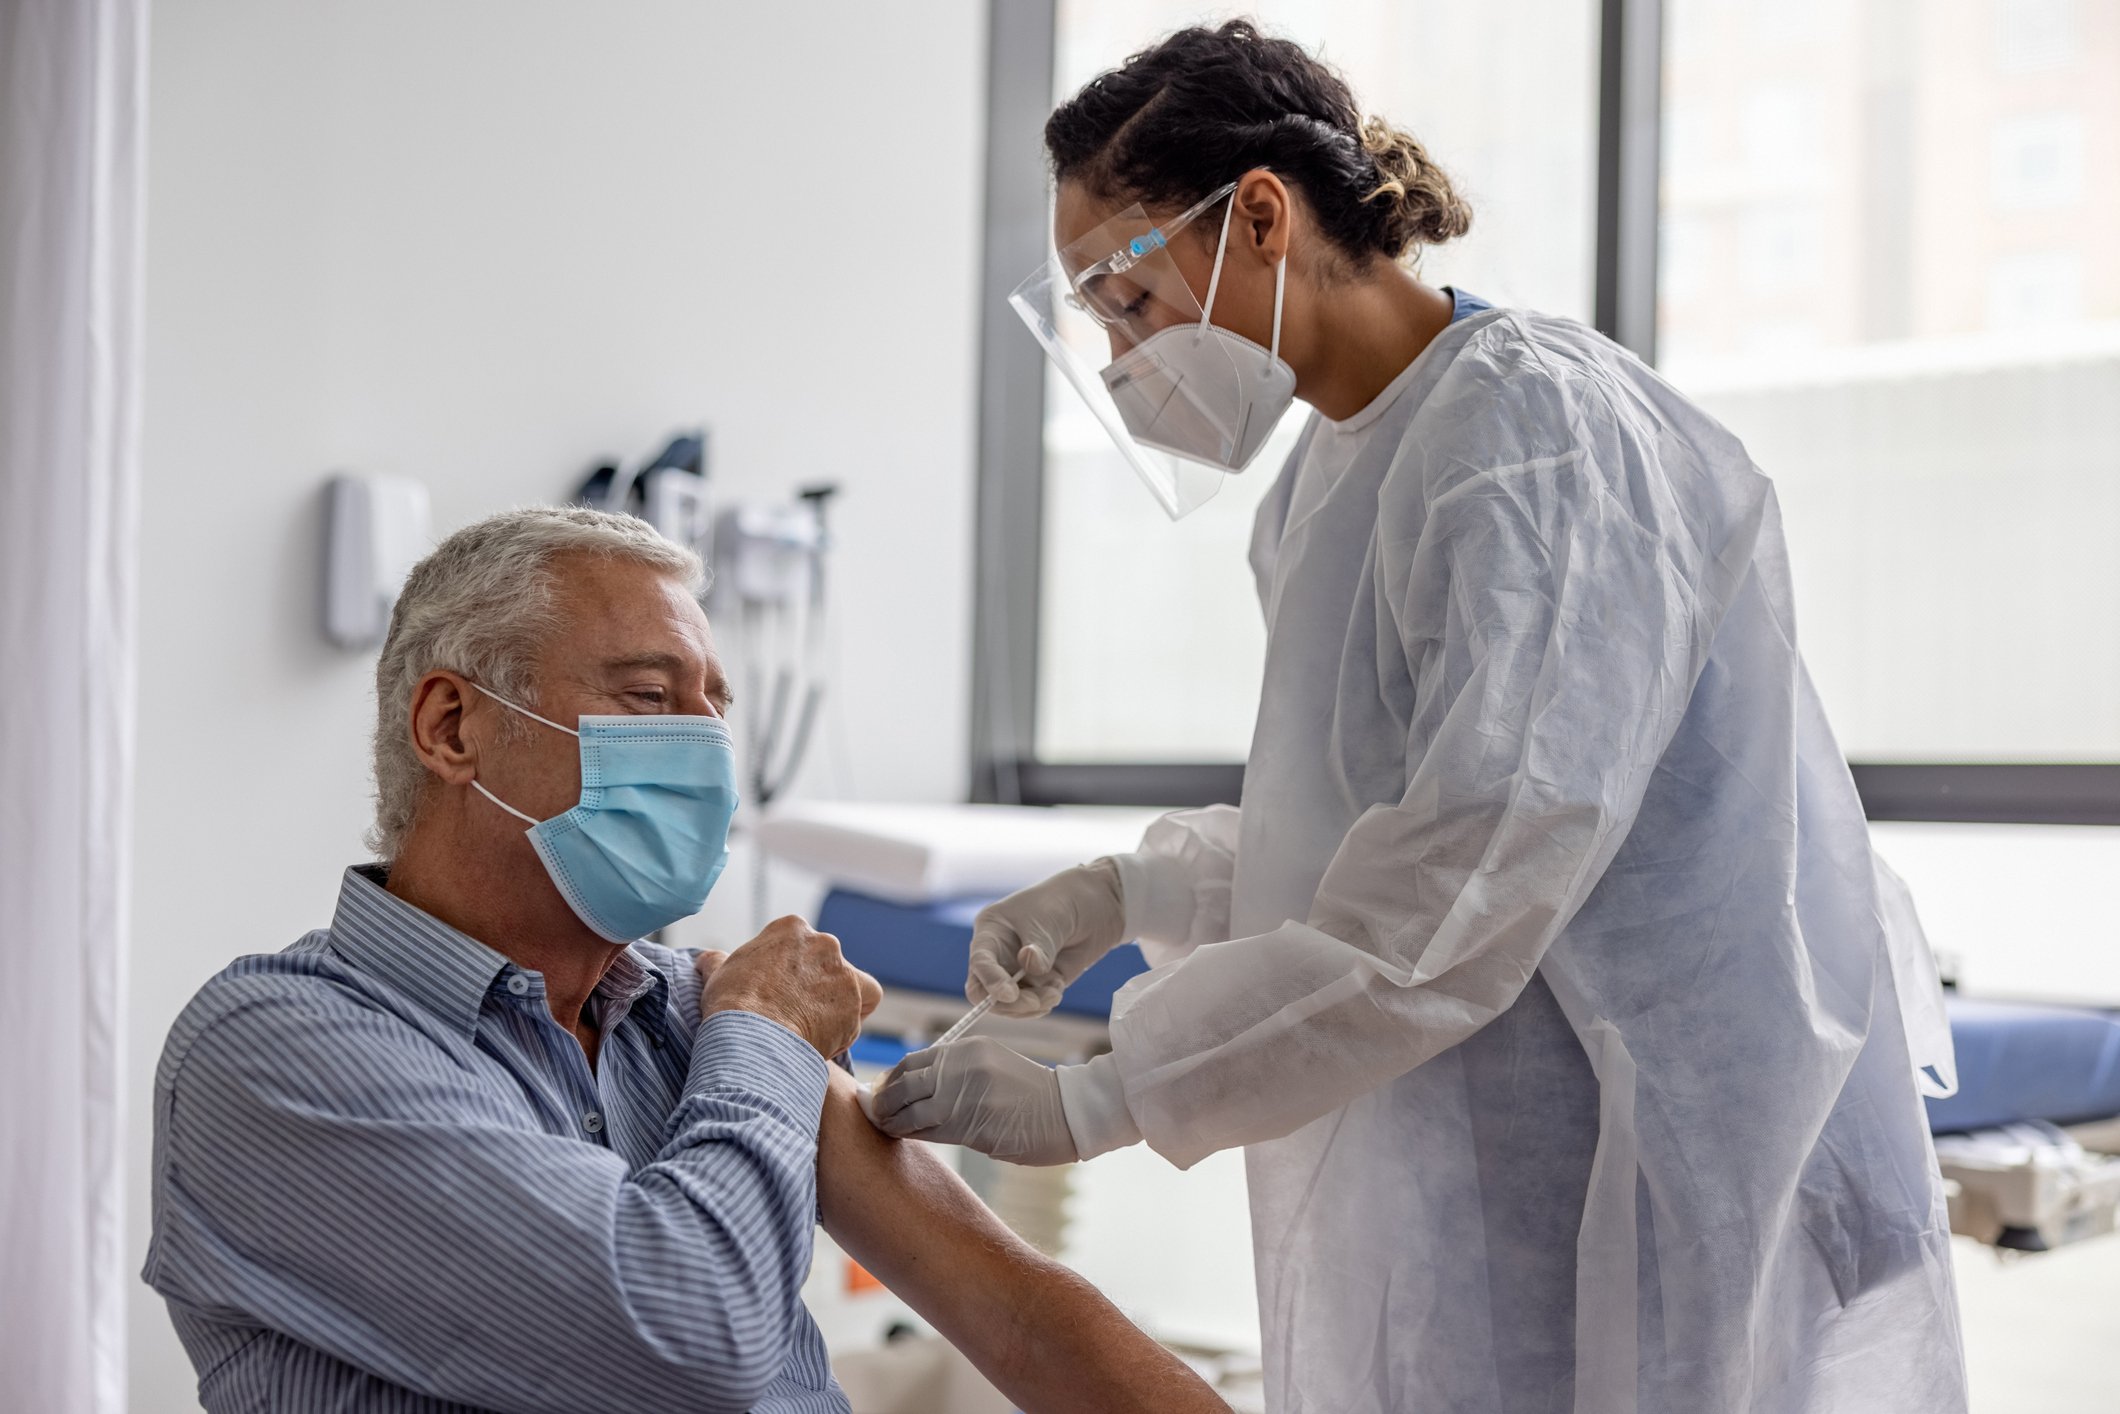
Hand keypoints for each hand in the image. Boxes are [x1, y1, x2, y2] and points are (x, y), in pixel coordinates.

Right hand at [699, 915, 881, 1057]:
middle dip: (817, 988)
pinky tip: (829, 1037)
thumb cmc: (732, 1006)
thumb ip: (718, 961)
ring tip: (816, 1028)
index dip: (795, 973)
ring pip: (852, 985)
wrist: (753, 1036)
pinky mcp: (855, 999)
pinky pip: (862, 1009)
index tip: (783, 994)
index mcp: (791, 929)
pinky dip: (850, 1023)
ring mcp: (842, 969)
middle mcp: (823, 942)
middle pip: (829, 965)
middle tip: (797, 1014)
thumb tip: (707, 959)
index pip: (802, 947)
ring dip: (839, 1004)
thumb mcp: (718, 974)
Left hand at [871, 1037, 1077, 1165]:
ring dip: (891, 1120)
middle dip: (884, 1100)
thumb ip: (956, 1073)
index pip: (913, 1061)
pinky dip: (909, 1134)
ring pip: (910, 1108)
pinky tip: (901, 1136)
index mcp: (967, 1049)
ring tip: (883, 1127)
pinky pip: (927, 1130)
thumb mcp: (991, 1067)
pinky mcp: (968, 1123)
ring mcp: (964, 1093)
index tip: (881, 1092)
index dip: (891, 1078)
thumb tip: (912, 1091)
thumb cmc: (1029, 1096)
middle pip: (905, 1082)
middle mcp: (962, 1066)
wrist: (1066, 1112)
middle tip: (875, 1112)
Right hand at [966, 859, 1125, 1017]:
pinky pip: (1032, 1005)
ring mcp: (1017, 971)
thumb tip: (1030, 967)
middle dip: (1008, 1002)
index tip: (1010, 994)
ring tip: (1054, 992)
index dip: (990, 980)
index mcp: (991, 932)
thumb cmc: (1062, 901)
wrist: (1095, 906)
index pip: (980, 962)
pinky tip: (1057, 987)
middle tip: (1035, 1002)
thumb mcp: (1049, 920)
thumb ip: (1040, 948)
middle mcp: (998, 955)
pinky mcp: (1037, 984)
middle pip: (985, 991)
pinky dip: (1044, 1003)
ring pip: (1009, 1004)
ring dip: (1031, 1005)